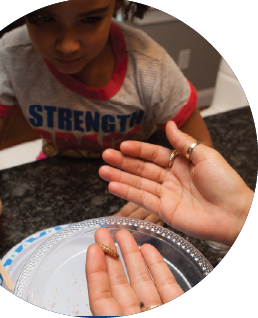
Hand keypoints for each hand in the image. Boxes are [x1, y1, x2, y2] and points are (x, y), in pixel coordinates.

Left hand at [86, 228, 183, 315]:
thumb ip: (108, 311)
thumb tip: (95, 303)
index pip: (102, 298)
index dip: (95, 273)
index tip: (93, 248)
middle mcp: (137, 316)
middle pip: (119, 285)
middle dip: (111, 256)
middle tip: (103, 234)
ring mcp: (158, 310)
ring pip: (142, 281)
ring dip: (132, 255)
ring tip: (123, 234)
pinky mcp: (178, 304)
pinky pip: (166, 284)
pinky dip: (158, 265)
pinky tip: (148, 248)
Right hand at [99, 121, 253, 245]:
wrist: (235, 214)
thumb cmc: (226, 183)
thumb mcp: (205, 155)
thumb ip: (183, 142)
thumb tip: (169, 124)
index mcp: (181, 163)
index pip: (154, 154)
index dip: (138, 150)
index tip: (122, 145)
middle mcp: (171, 178)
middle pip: (142, 168)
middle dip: (123, 162)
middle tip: (105, 156)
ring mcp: (166, 195)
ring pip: (138, 184)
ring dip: (120, 177)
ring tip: (103, 171)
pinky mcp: (164, 211)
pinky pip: (142, 199)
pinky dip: (127, 193)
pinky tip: (113, 186)